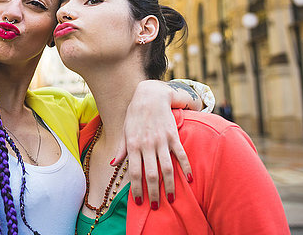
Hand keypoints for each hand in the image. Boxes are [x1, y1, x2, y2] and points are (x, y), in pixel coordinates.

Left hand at [111, 80, 192, 207]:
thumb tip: (113, 165)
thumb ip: (121, 149)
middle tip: (155, 206)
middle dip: (153, 192)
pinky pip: (180, 154)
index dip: (137, 188)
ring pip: (166, 168)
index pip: (134, 172)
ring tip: (170, 198)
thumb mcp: (125, 130)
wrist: (150, 95)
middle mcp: (147, 144)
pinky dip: (185, 167)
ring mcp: (161, 140)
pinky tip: (188, 179)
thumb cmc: (135, 114)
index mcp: (133, 144)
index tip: (139, 201)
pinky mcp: (173, 135)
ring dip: (169, 185)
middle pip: (151, 174)